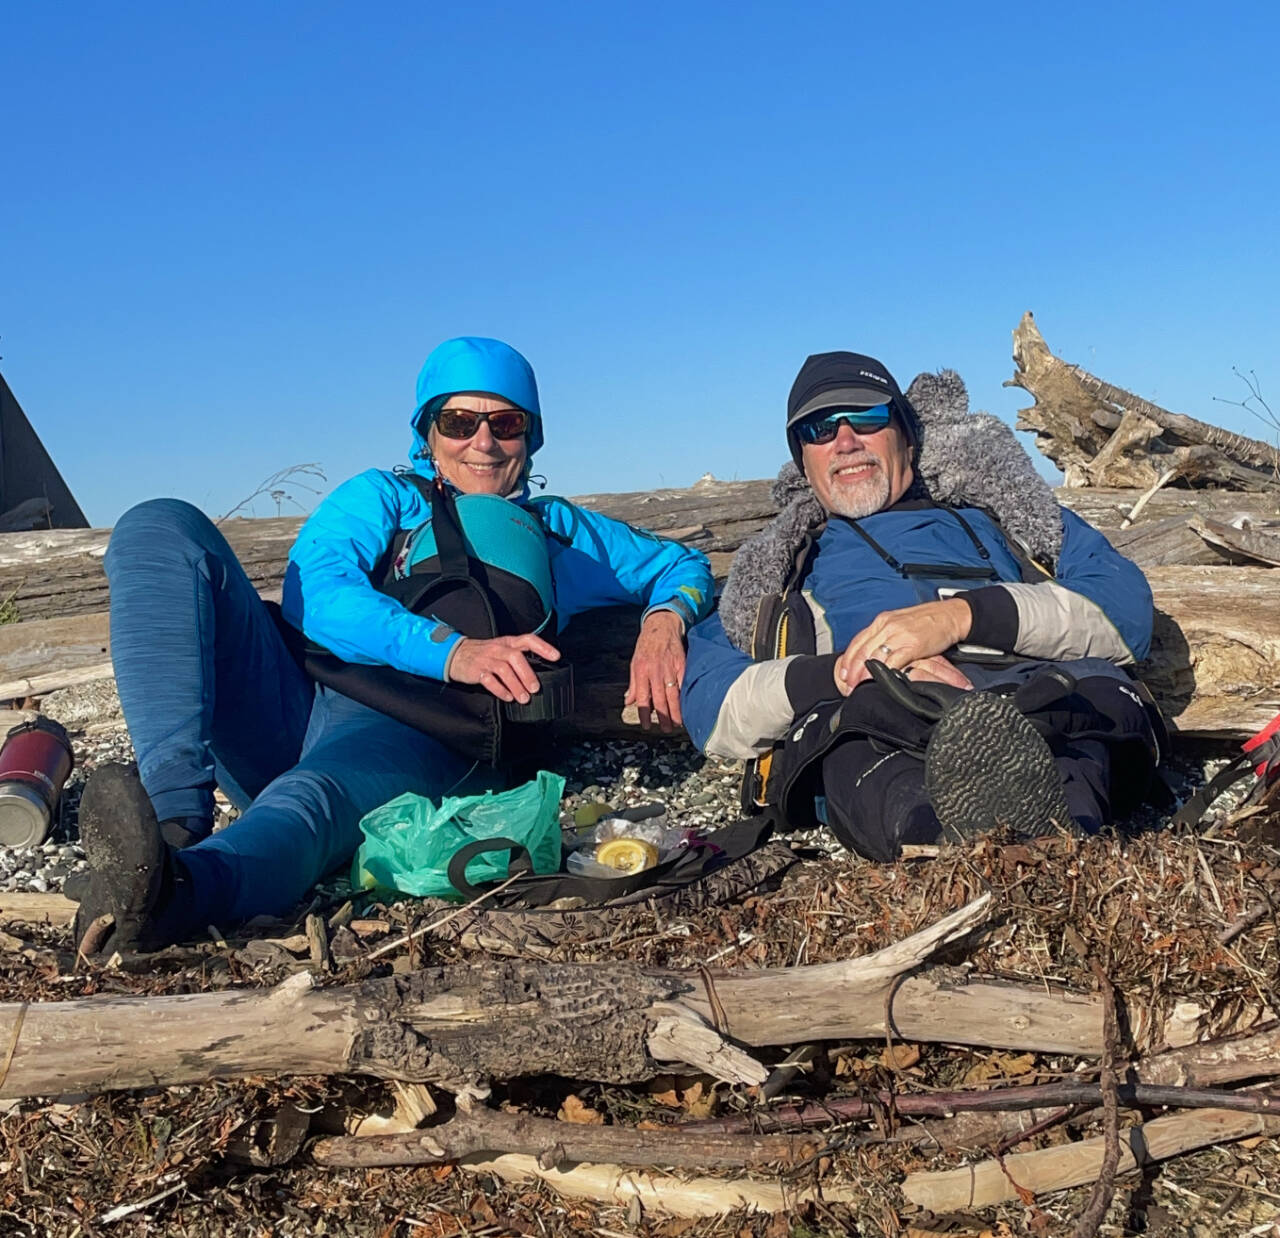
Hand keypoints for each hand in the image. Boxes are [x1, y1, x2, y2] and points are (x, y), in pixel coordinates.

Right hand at [448, 633, 560, 704]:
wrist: (456, 654)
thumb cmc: (485, 654)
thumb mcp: (502, 649)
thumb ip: (519, 656)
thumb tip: (539, 672)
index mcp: (508, 642)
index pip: (528, 639)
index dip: (543, 647)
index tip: (556, 656)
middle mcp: (498, 648)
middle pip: (515, 657)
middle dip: (527, 673)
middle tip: (535, 688)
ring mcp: (487, 659)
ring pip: (503, 670)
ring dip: (516, 685)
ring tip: (524, 698)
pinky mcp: (476, 670)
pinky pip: (489, 680)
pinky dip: (500, 690)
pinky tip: (508, 698)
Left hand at [625, 610, 685, 732]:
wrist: (661, 626)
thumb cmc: (646, 646)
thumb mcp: (634, 663)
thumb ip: (633, 684)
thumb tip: (628, 701)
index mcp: (641, 672)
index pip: (643, 698)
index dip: (645, 714)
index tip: (647, 726)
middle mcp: (655, 671)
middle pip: (660, 699)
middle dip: (663, 716)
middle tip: (666, 729)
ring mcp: (670, 668)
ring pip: (673, 694)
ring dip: (676, 710)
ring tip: (678, 723)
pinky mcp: (682, 664)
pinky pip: (684, 683)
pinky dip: (686, 695)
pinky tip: (688, 705)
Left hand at [833, 599, 972, 695]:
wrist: (950, 615)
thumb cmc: (927, 621)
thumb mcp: (899, 624)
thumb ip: (884, 637)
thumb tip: (870, 654)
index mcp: (881, 621)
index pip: (857, 642)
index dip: (848, 660)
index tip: (843, 674)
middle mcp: (887, 626)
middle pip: (862, 651)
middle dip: (853, 671)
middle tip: (848, 686)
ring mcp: (899, 634)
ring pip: (874, 657)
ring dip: (865, 675)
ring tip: (860, 687)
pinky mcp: (912, 644)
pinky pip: (894, 661)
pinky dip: (885, 673)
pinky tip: (881, 681)